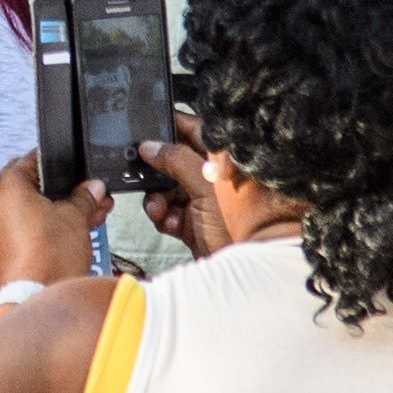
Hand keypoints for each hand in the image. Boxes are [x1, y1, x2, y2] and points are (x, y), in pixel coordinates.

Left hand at [0, 152, 110, 285]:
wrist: (36, 296)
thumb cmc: (48, 258)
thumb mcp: (76, 217)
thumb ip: (84, 196)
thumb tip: (91, 188)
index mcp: (6, 185)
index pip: (33, 160)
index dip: (61, 166)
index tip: (79, 173)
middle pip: (33, 186)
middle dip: (66, 191)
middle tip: (91, 196)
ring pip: (31, 208)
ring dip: (60, 209)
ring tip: (90, 214)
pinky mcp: (0, 245)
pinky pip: (25, 226)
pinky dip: (46, 225)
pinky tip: (75, 230)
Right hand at [137, 112, 231, 257]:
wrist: (249, 267)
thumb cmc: (243, 222)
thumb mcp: (207, 184)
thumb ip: (177, 160)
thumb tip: (150, 145)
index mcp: (223, 159)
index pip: (194, 129)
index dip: (170, 125)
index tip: (147, 125)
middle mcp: (213, 176)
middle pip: (174, 160)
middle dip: (156, 169)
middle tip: (143, 171)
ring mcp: (203, 198)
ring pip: (167, 187)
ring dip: (157, 197)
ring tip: (159, 207)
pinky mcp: (193, 220)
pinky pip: (168, 210)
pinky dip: (164, 215)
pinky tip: (169, 221)